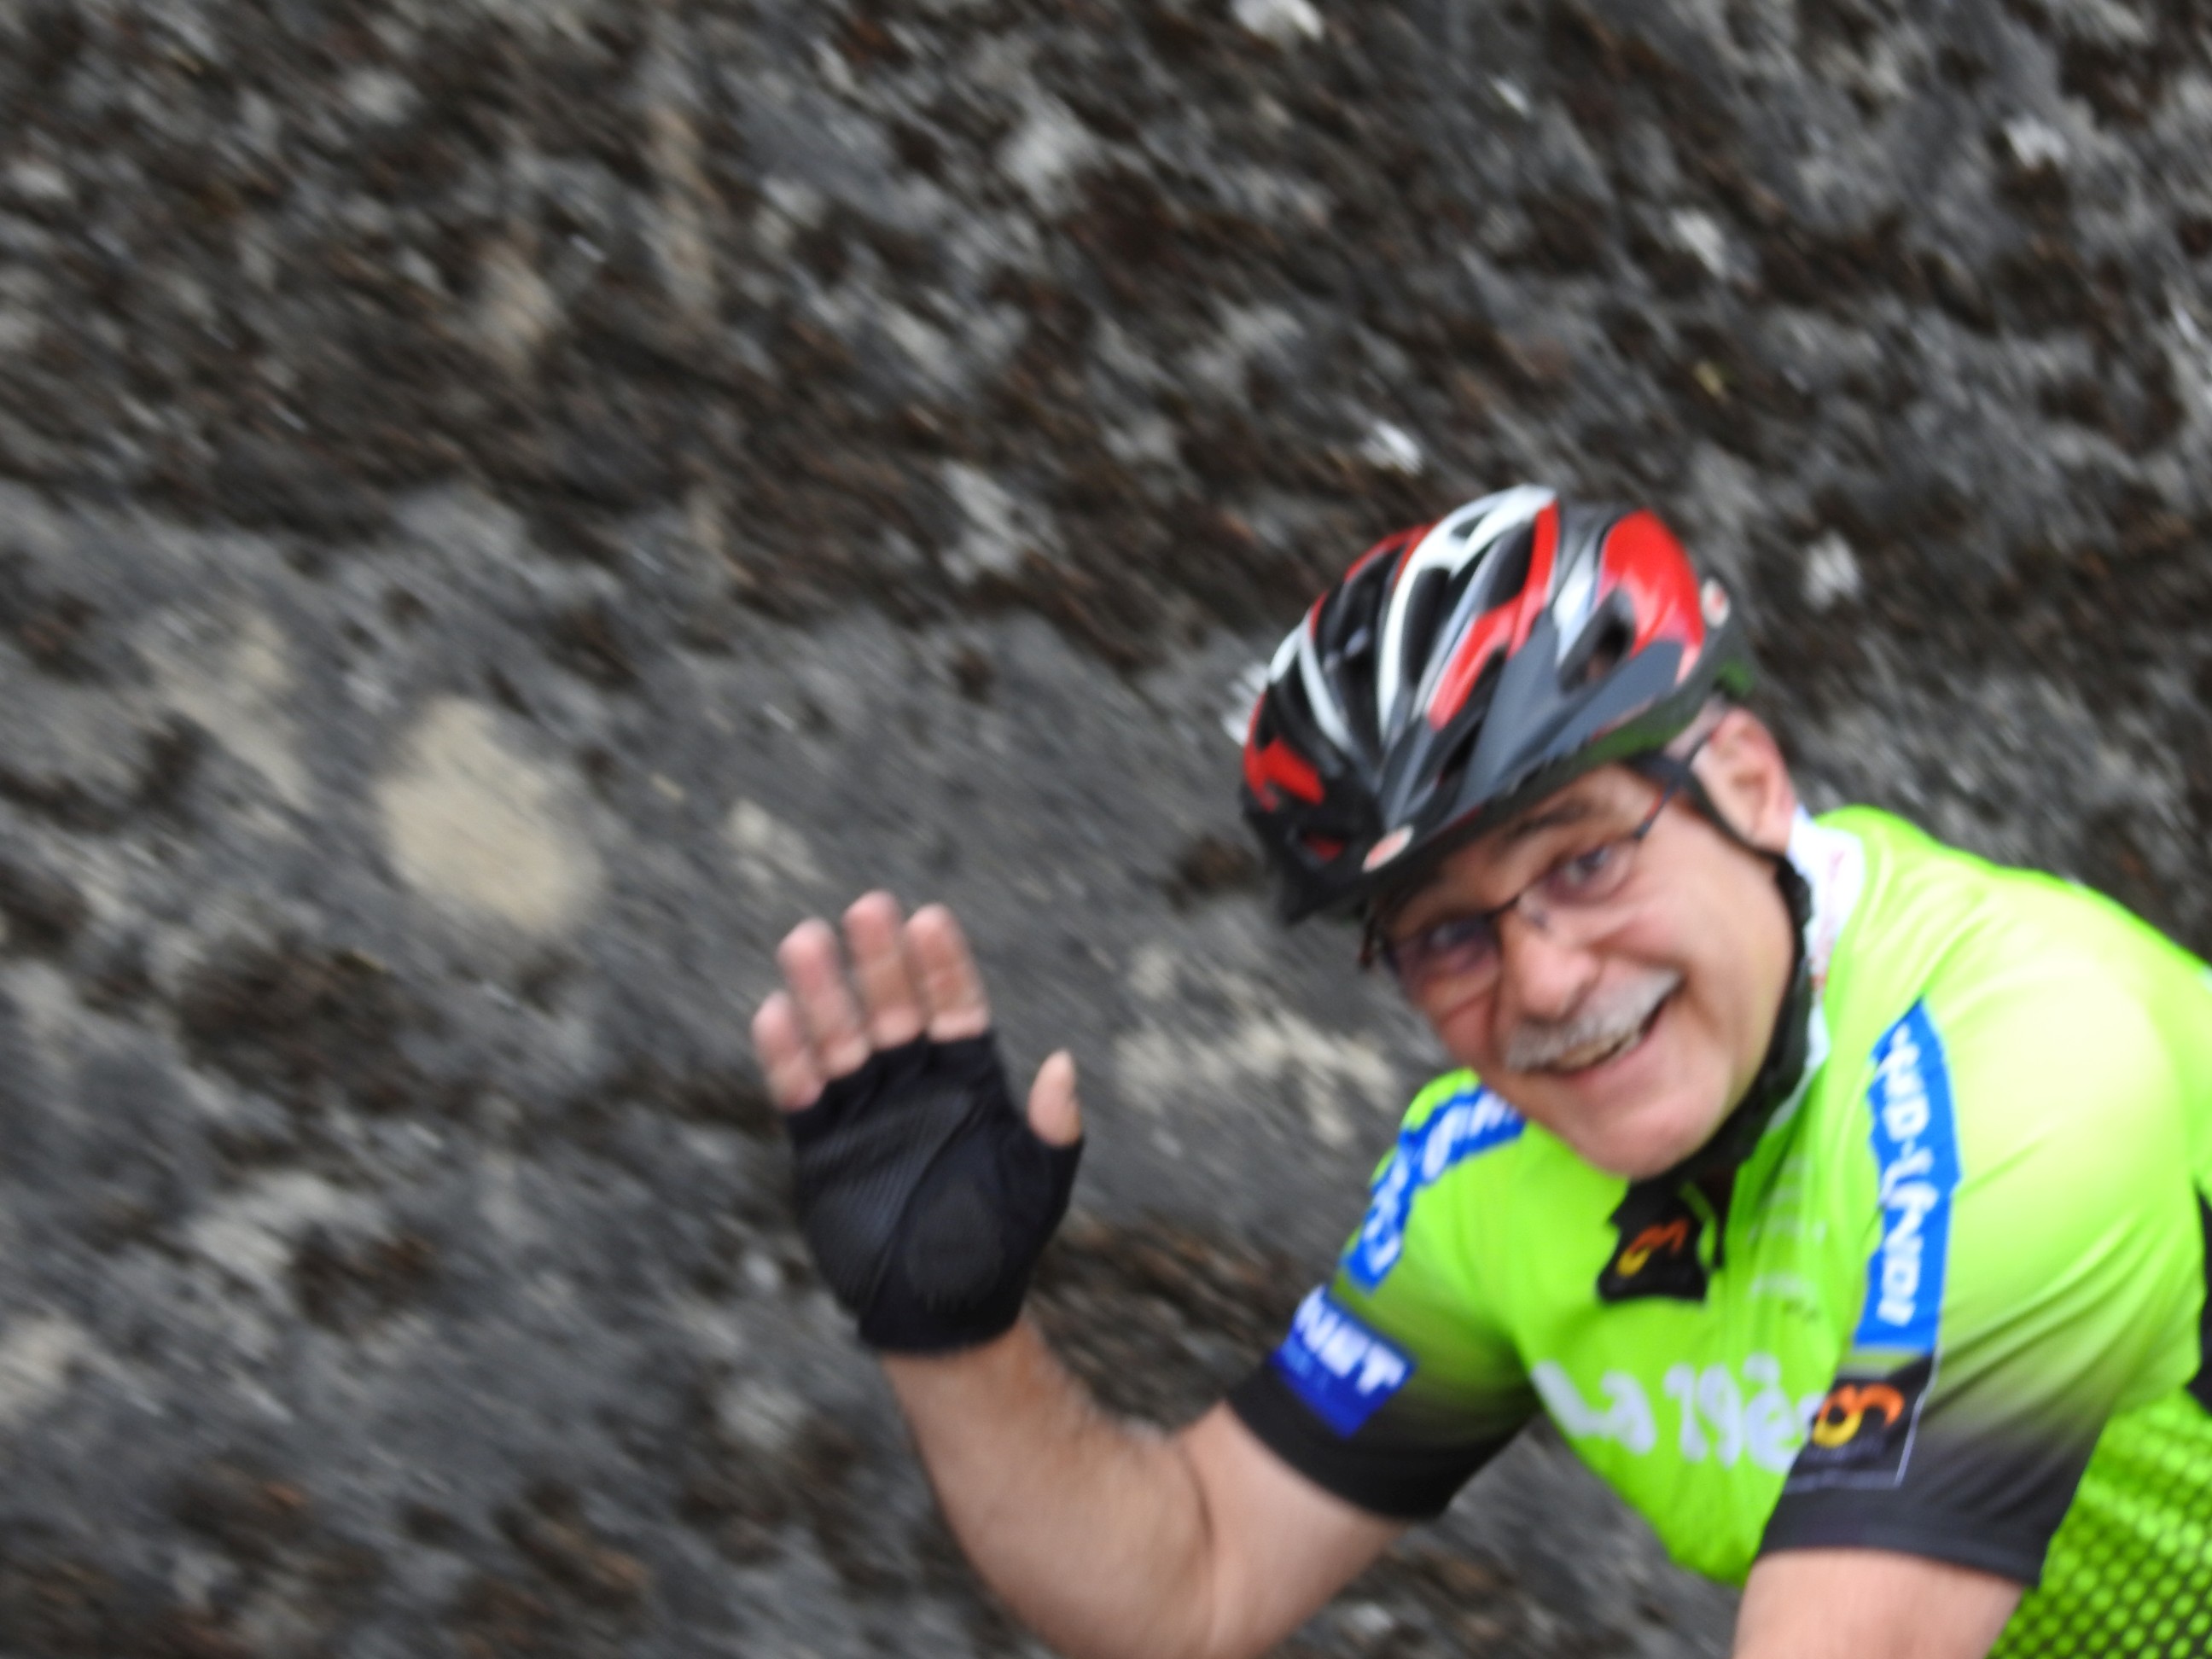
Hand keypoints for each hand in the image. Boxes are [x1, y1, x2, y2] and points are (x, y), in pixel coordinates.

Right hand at [751, 893, 1084, 1350]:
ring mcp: (866, 1112)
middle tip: (866, 909)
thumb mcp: (1039, 1185)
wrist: (942, 1312)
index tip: (928, 920)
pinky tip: (774, 1014)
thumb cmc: (998, 1245)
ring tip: (804, 940)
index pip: (955, 1010)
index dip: (942, 968)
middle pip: (893, 1010)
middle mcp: (914, 1086)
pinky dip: (787, 1058)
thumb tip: (1062, 1065)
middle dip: (878, 963)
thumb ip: (1053, 1128)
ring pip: (841, 1040)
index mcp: (969, 1084)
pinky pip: (801, 1095)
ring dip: (823, 993)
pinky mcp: (823, 1148)